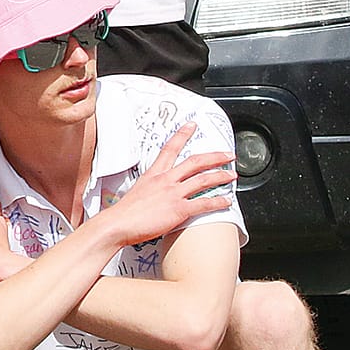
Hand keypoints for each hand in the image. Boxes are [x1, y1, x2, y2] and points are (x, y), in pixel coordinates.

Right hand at [100, 122, 235, 245]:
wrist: (118, 224)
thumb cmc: (124, 212)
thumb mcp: (137, 191)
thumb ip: (151, 188)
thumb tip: (156, 192)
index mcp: (154, 174)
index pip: (170, 148)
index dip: (182, 135)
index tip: (191, 126)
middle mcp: (165, 180)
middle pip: (195, 162)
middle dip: (215, 156)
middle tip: (227, 155)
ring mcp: (173, 194)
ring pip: (203, 180)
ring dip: (220, 176)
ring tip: (232, 176)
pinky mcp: (179, 209)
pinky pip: (204, 203)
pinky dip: (218, 202)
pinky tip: (226, 201)